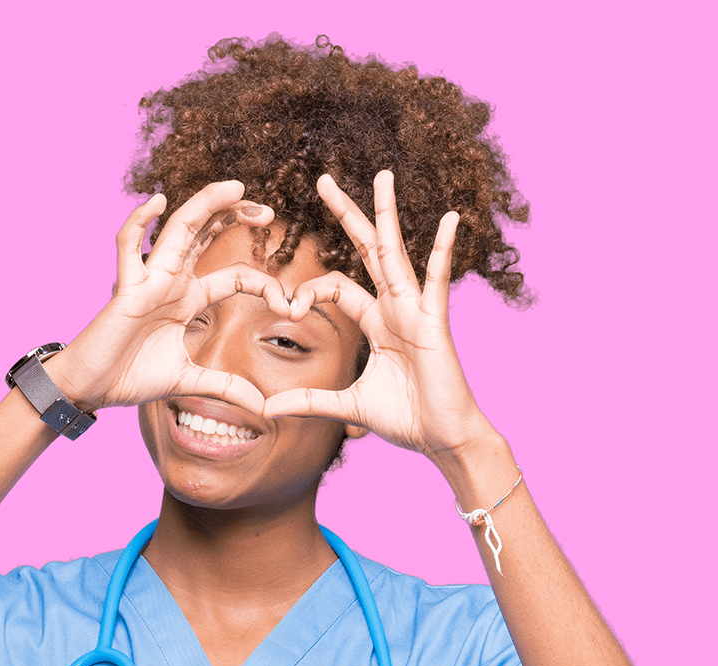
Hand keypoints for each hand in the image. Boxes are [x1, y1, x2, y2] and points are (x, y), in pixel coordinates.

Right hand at [45, 182, 287, 415]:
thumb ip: (226, 388)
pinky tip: (156, 202)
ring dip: (204, 205)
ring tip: (234, 187)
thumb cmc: (130, 378)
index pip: (234, 276)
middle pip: (206, 235)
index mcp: (188, 299)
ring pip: (178, 230)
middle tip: (268, 211)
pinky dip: (138, 222)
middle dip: (236, 216)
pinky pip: (127, 248)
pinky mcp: (125, 289)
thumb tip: (264, 407)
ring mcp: (147, 281)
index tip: (289, 304)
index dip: (265, 284)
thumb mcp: (189, 381)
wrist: (90, 388)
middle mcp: (170, 281)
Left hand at [258, 171, 491, 458]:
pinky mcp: (434, 322)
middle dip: (346, 214)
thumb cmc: (404, 418)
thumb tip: (267, 411)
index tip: (288, 308)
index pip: (335, 286)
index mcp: (375, 321)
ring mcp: (415, 310)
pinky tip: (450, 218)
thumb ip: (309, 402)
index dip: (307, 292)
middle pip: (365, 250)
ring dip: (386, 214)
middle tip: (324, 179)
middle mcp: (394, 307)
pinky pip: (437, 280)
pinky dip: (443, 249)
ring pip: (395, 252)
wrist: (441, 438)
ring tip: (382, 175)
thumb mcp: (347, 407)